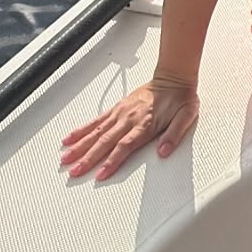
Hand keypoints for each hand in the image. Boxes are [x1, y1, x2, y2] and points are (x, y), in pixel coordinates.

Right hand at [59, 74, 199, 181]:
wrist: (174, 77)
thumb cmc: (180, 98)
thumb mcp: (186, 116)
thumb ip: (174, 135)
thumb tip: (164, 152)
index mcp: (145, 123)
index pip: (124, 146)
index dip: (112, 161)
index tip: (101, 175)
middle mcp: (129, 118)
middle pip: (105, 141)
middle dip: (89, 158)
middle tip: (74, 172)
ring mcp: (120, 112)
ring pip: (96, 131)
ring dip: (80, 146)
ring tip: (65, 158)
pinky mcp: (117, 107)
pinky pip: (96, 120)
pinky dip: (82, 129)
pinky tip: (70, 138)